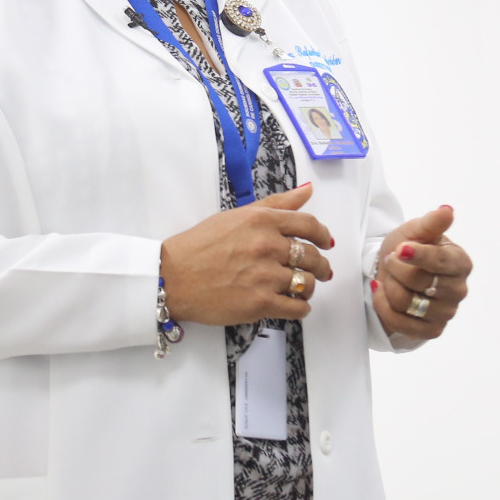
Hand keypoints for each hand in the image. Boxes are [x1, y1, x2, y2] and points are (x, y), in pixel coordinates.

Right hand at [159, 185, 333, 325]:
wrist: (173, 277)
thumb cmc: (199, 246)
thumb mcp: (236, 216)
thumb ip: (274, 204)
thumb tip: (306, 191)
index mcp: (261, 221)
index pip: (309, 224)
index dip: (323, 235)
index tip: (326, 242)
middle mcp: (266, 246)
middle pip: (313, 256)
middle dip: (320, 265)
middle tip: (319, 270)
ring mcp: (264, 276)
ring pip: (307, 283)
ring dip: (309, 287)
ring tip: (300, 288)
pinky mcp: (260, 303)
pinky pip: (297, 308)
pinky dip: (301, 308)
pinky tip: (293, 305)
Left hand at [371, 206, 470, 341]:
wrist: (394, 272)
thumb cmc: (408, 249)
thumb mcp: (415, 231)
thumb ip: (431, 222)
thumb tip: (447, 210)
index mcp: (460, 262)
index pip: (440, 261)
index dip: (417, 255)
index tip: (400, 249)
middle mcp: (459, 290)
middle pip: (419, 281)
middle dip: (396, 268)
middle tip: (391, 259)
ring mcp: (447, 313)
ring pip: (406, 302)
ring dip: (389, 286)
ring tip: (389, 276)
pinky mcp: (431, 330)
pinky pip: (400, 323)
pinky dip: (383, 306)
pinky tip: (381, 292)